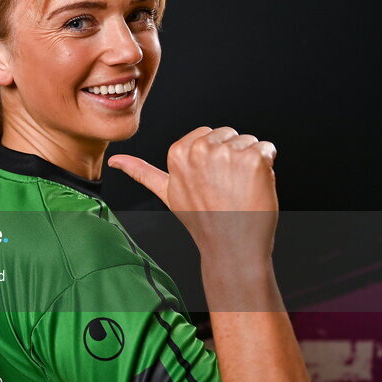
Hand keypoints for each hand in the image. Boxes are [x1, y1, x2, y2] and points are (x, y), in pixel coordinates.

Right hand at [108, 126, 278, 260]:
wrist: (231, 246)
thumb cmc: (203, 220)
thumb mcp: (166, 193)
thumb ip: (140, 172)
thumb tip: (113, 160)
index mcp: (178, 152)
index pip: (208, 134)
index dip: (214, 158)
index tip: (209, 182)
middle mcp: (200, 148)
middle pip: (229, 134)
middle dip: (233, 156)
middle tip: (226, 188)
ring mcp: (226, 153)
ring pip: (249, 141)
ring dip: (251, 163)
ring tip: (240, 190)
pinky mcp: (252, 159)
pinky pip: (268, 149)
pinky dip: (268, 166)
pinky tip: (255, 187)